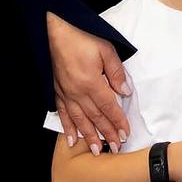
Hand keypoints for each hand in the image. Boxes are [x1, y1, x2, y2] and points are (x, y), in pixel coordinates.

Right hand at [47, 12, 131, 153]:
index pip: (108, 107)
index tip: (125, 133)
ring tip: (97, 149)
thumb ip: (116, 72)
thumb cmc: (82, 38)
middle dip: (107, 133)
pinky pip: (63, 114)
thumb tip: (125, 92)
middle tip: (116, 147)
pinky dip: (68, 128)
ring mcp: (66, 94)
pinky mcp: (57, 92)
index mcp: (92, 83)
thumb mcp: (106, 49)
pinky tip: (73, 139)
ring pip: (80, 120)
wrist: (55, 32)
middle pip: (95, 117)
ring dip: (90, 136)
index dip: (117, 121)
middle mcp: (78, 93)